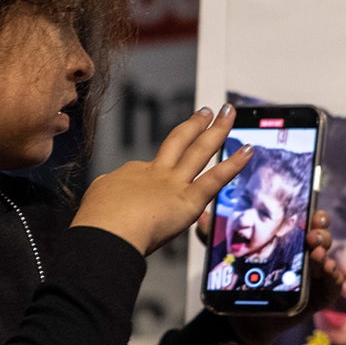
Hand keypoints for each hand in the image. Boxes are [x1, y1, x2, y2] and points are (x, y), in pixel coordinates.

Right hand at [72, 105, 250, 254]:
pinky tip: (248, 150)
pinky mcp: (189, 200)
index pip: (147, 169)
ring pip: (199, 150)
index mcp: (131, 175)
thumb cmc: (97, 223)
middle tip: (206, 112)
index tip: (157, 176)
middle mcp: (154, 173)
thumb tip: (111, 188)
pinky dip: (234, 164)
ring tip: (228, 113)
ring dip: (216, 130)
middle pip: (177, 142)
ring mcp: (173, 183)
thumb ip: (109, 191)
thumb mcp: (98, 199)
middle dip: (193, 125)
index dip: (155, 171)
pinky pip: (216, 178)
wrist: (105, 232)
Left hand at [227, 209, 342, 344]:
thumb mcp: (227, 258)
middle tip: (313, 231)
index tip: (311, 209)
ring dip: (324, 250)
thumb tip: (202, 218)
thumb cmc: (242, 283)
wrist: (244, 318)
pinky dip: (333, 275)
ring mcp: (315, 275)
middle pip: (320, 235)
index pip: (305, 220)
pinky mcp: (319, 296)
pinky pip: (333, 285)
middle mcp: (305, 254)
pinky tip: (326, 269)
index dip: (312, 212)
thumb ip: (214, 239)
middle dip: (321, 229)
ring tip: (316, 249)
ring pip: (327, 257)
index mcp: (289, 240)